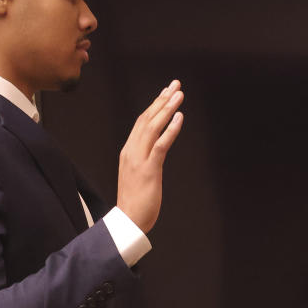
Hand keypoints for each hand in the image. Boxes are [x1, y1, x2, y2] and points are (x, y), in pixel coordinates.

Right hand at [116, 80, 183, 233]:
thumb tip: (155, 149)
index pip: (141, 122)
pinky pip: (160, 145)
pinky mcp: (148, 170)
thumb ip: (144, 159)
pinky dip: (170, 129)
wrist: (128, 222)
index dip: (155, 105)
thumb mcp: (138, 174)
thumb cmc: (135, 202)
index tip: (166, 92)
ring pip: (152, 127)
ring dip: (167, 109)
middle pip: (147, 119)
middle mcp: (131, 151)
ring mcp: (139, 159)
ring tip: (179, 94)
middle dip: (162, 100)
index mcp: (129, 151)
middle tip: (175, 85)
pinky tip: (179, 117)